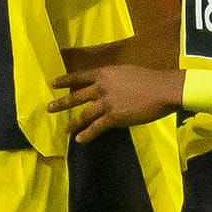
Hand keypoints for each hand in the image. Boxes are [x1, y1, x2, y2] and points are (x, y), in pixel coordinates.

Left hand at [48, 65, 184, 143]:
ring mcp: (106, 103)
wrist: (162, 89)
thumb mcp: (125, 72)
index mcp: (104, 74)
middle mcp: (100, 87)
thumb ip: (113, 79)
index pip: (79, 76)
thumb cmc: (149, 79)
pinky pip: (96, 127)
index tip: (53, 83)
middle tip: (49, 108)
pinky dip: (86, 134)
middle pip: (76, 96)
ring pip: (83, 114)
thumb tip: (108, 85)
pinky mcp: (113, 117)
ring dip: (73, 123)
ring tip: (65, 129)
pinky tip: (79, 140)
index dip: (65, 80)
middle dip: (61, 103)